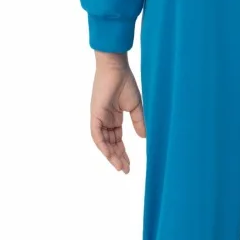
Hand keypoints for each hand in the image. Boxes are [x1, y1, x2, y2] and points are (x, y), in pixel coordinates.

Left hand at [90, 52, 144, 172]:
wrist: (116, 68)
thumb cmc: (125, 83)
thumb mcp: (135, 107)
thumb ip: (138, 122)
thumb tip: (144, 138)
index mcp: (114, 118)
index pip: (117, 140)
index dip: (122, 153)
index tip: (129, 165)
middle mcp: (105, 120)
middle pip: (111, 144)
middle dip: (118, 157)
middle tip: (125, 170)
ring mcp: (99, 118)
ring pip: (103, 142)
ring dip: (111, 155)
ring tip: (120, 166)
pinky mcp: (95, 115)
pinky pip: (96, 134)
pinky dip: (103, 145)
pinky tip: (110, 155)